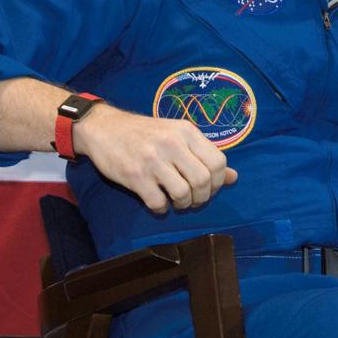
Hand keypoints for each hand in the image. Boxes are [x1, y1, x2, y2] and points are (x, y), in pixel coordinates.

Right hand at [72, 104, 236, 212]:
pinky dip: (162, 209)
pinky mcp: (134, 176)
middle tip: (193, 199)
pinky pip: (158, 203)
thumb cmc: (145, 133)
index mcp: (186, 132)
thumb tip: (233, 178)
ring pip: (183, 194)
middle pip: (203, 181)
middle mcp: (172, 144)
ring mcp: (152, 160)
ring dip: (183, 204)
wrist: (104, 128)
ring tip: (177, 201)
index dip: (218, 181)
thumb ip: (204, 155)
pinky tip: (158, 202)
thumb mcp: (177, 136)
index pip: (218, 162)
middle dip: (202, 197)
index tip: (208, 187)